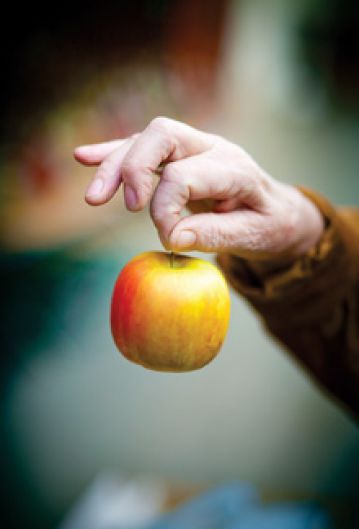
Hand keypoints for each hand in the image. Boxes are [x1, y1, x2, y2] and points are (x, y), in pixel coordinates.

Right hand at [74, 117, 323, 262]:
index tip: (168, 239)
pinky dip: (112, 154)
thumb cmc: (269, 225)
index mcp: (234, 168)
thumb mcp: (255, 237)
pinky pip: (141, 148)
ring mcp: (194, 148)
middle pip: (162, 136)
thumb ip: (216, 235)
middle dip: (135, 169)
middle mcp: (212, 148)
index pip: (185, 175)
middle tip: (131, 208)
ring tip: (93, 198)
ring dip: (114, 165)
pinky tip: (84, 157)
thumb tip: (173, 236)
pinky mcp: (179, 157)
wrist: (279, 211)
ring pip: (145, 140)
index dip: (165, 209)